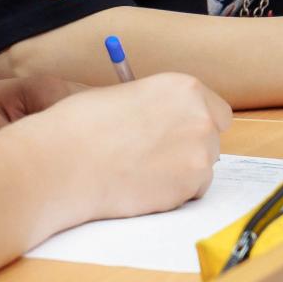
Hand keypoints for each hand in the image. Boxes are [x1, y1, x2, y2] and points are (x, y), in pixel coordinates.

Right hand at [47, 72, 231, 218]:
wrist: (66, 162)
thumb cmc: (84, 126)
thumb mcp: (127, 97)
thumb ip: (159, 107)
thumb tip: (169, 123)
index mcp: (184, 88)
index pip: (216, 111)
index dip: (197, 124)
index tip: (181, 133)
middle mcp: (200, 118)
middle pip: (213, 140)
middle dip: (190, 149)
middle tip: (158, 157)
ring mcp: (199, 155)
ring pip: (203, 168)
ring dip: (181, 172)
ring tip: (142, 171)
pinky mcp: (189, 188)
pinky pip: (191, 193)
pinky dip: (172, 193)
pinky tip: (141, 186)